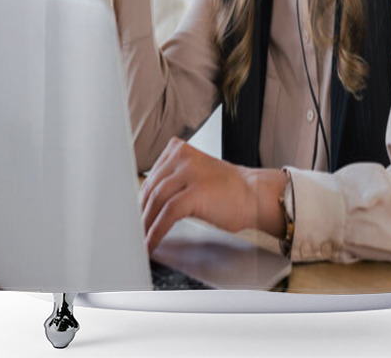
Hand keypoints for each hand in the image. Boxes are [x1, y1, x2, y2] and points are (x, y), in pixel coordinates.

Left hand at [139, 137, 254, 252]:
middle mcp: (183, 156)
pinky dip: (156, 231)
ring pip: (156, 200)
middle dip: (141, 213)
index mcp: (180, 149)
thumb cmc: (228, 189)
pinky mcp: (196, 192)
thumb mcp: (196, 173)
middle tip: (136, 231)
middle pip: (150, 188)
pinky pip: (167, 214)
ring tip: (142, 239)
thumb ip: (173, 180)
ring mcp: (190, 172)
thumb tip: (146, 203)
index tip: (135, 216)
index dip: (140, 200)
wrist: (255, 194)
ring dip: (146, 225)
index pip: (151, 176)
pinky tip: (153, 241)